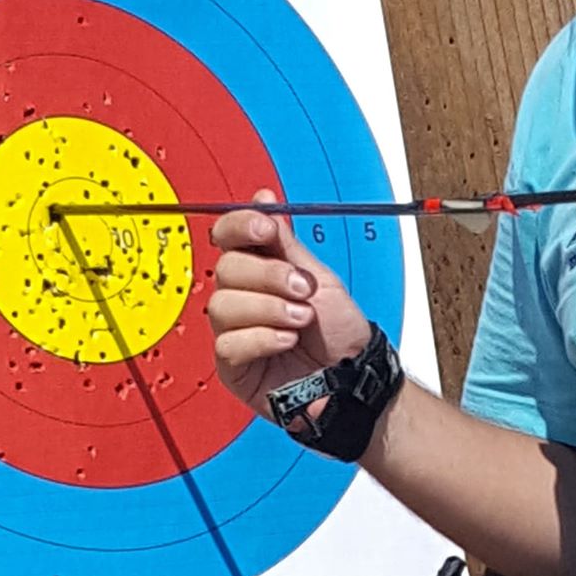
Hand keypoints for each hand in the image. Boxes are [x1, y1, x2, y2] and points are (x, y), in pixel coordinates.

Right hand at [206, 189, 372, 422]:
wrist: (352, 376)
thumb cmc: (339, 333)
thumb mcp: (320, 278)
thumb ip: (287, 243)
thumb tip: (263, 199)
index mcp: (260, 268)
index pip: (229, 235)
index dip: (240, 226)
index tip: (265, 230)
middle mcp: (243, 295)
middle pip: (226, 268)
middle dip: (268, 276)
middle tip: (302, 288)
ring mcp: (234, 328)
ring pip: (223, 305)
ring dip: (269, 309)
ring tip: (301, 320)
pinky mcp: (232, 363)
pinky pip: (228, 342)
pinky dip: (262, 338)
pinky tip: (287, 342)